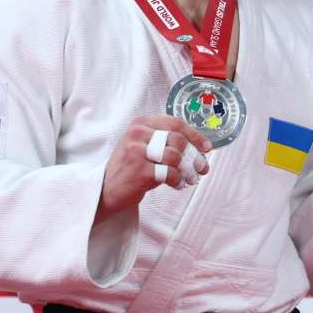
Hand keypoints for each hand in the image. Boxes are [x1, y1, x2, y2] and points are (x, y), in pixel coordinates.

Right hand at [98, 116, 212, 217]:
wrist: (106, 189)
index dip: (195, 135)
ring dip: (188, 170)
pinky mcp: (139, 169)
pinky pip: (169, 173)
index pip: (175, 123)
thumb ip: (169, 143)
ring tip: (189, 178)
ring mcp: (137, 150)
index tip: (206, 147)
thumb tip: (201, 149)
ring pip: (176, 156)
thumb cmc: (131, 168)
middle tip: (202, 168)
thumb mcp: (146, 147)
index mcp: (141, 123)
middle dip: (195, 156)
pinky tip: (177, 184)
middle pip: (178, 140)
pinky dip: (178, 180)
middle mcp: (137, 133)